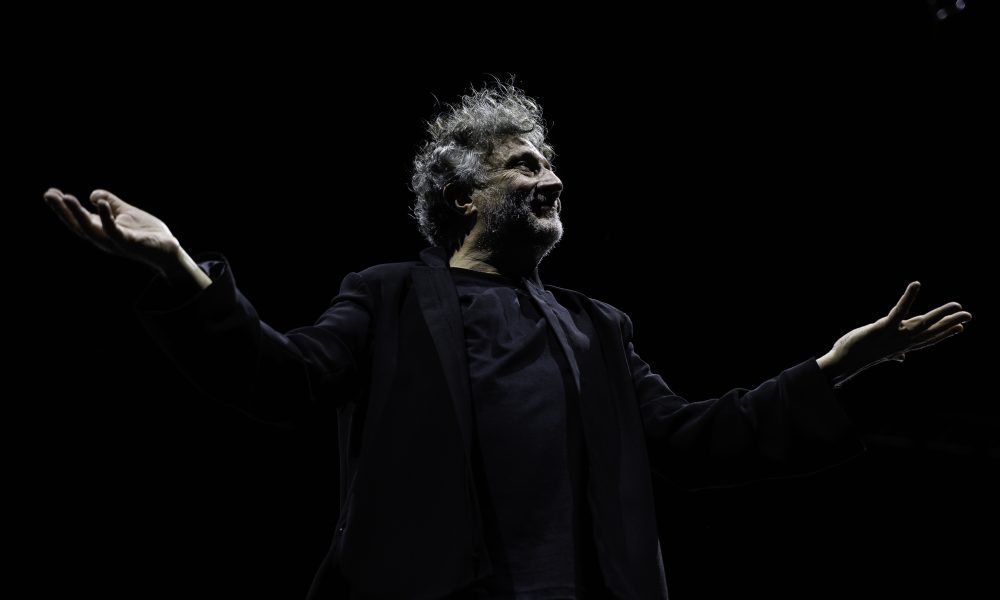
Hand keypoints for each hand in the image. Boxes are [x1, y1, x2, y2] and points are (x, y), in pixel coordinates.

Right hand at [44, 187, 210, 287]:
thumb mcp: (125, 211)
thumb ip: (110, 202)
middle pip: (77, 225)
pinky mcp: (129, 243)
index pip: (77, 218)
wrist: (168, 248)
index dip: (62, 207)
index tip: (49, 192)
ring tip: (67, 198)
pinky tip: (100, 203)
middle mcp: (103, 238)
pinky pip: (114, 231)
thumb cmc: (146, 232)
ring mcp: (114, 242)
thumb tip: (92, 194)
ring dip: (77, 214)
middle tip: (48, 195)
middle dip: (62, 211)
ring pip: (90, 230)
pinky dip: (106, 218)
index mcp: (101, 229)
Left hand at [817, 282, 970, 386]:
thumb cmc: (860, 355)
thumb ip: (894, 354)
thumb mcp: (881, 354)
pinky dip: (908, 297)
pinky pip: (899, 310)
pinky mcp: (883, 327)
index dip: (945, 334)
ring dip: (941, 313)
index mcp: (903, 345)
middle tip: (969, 315)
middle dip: (951, 324)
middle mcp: (903, 342)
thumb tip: (902, 358)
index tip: (961, 328)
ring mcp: (895, 336)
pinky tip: (916, 285)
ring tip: (956, 304)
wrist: (843, 363)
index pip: (928, 339)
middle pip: (932, 332)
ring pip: (923, 323)